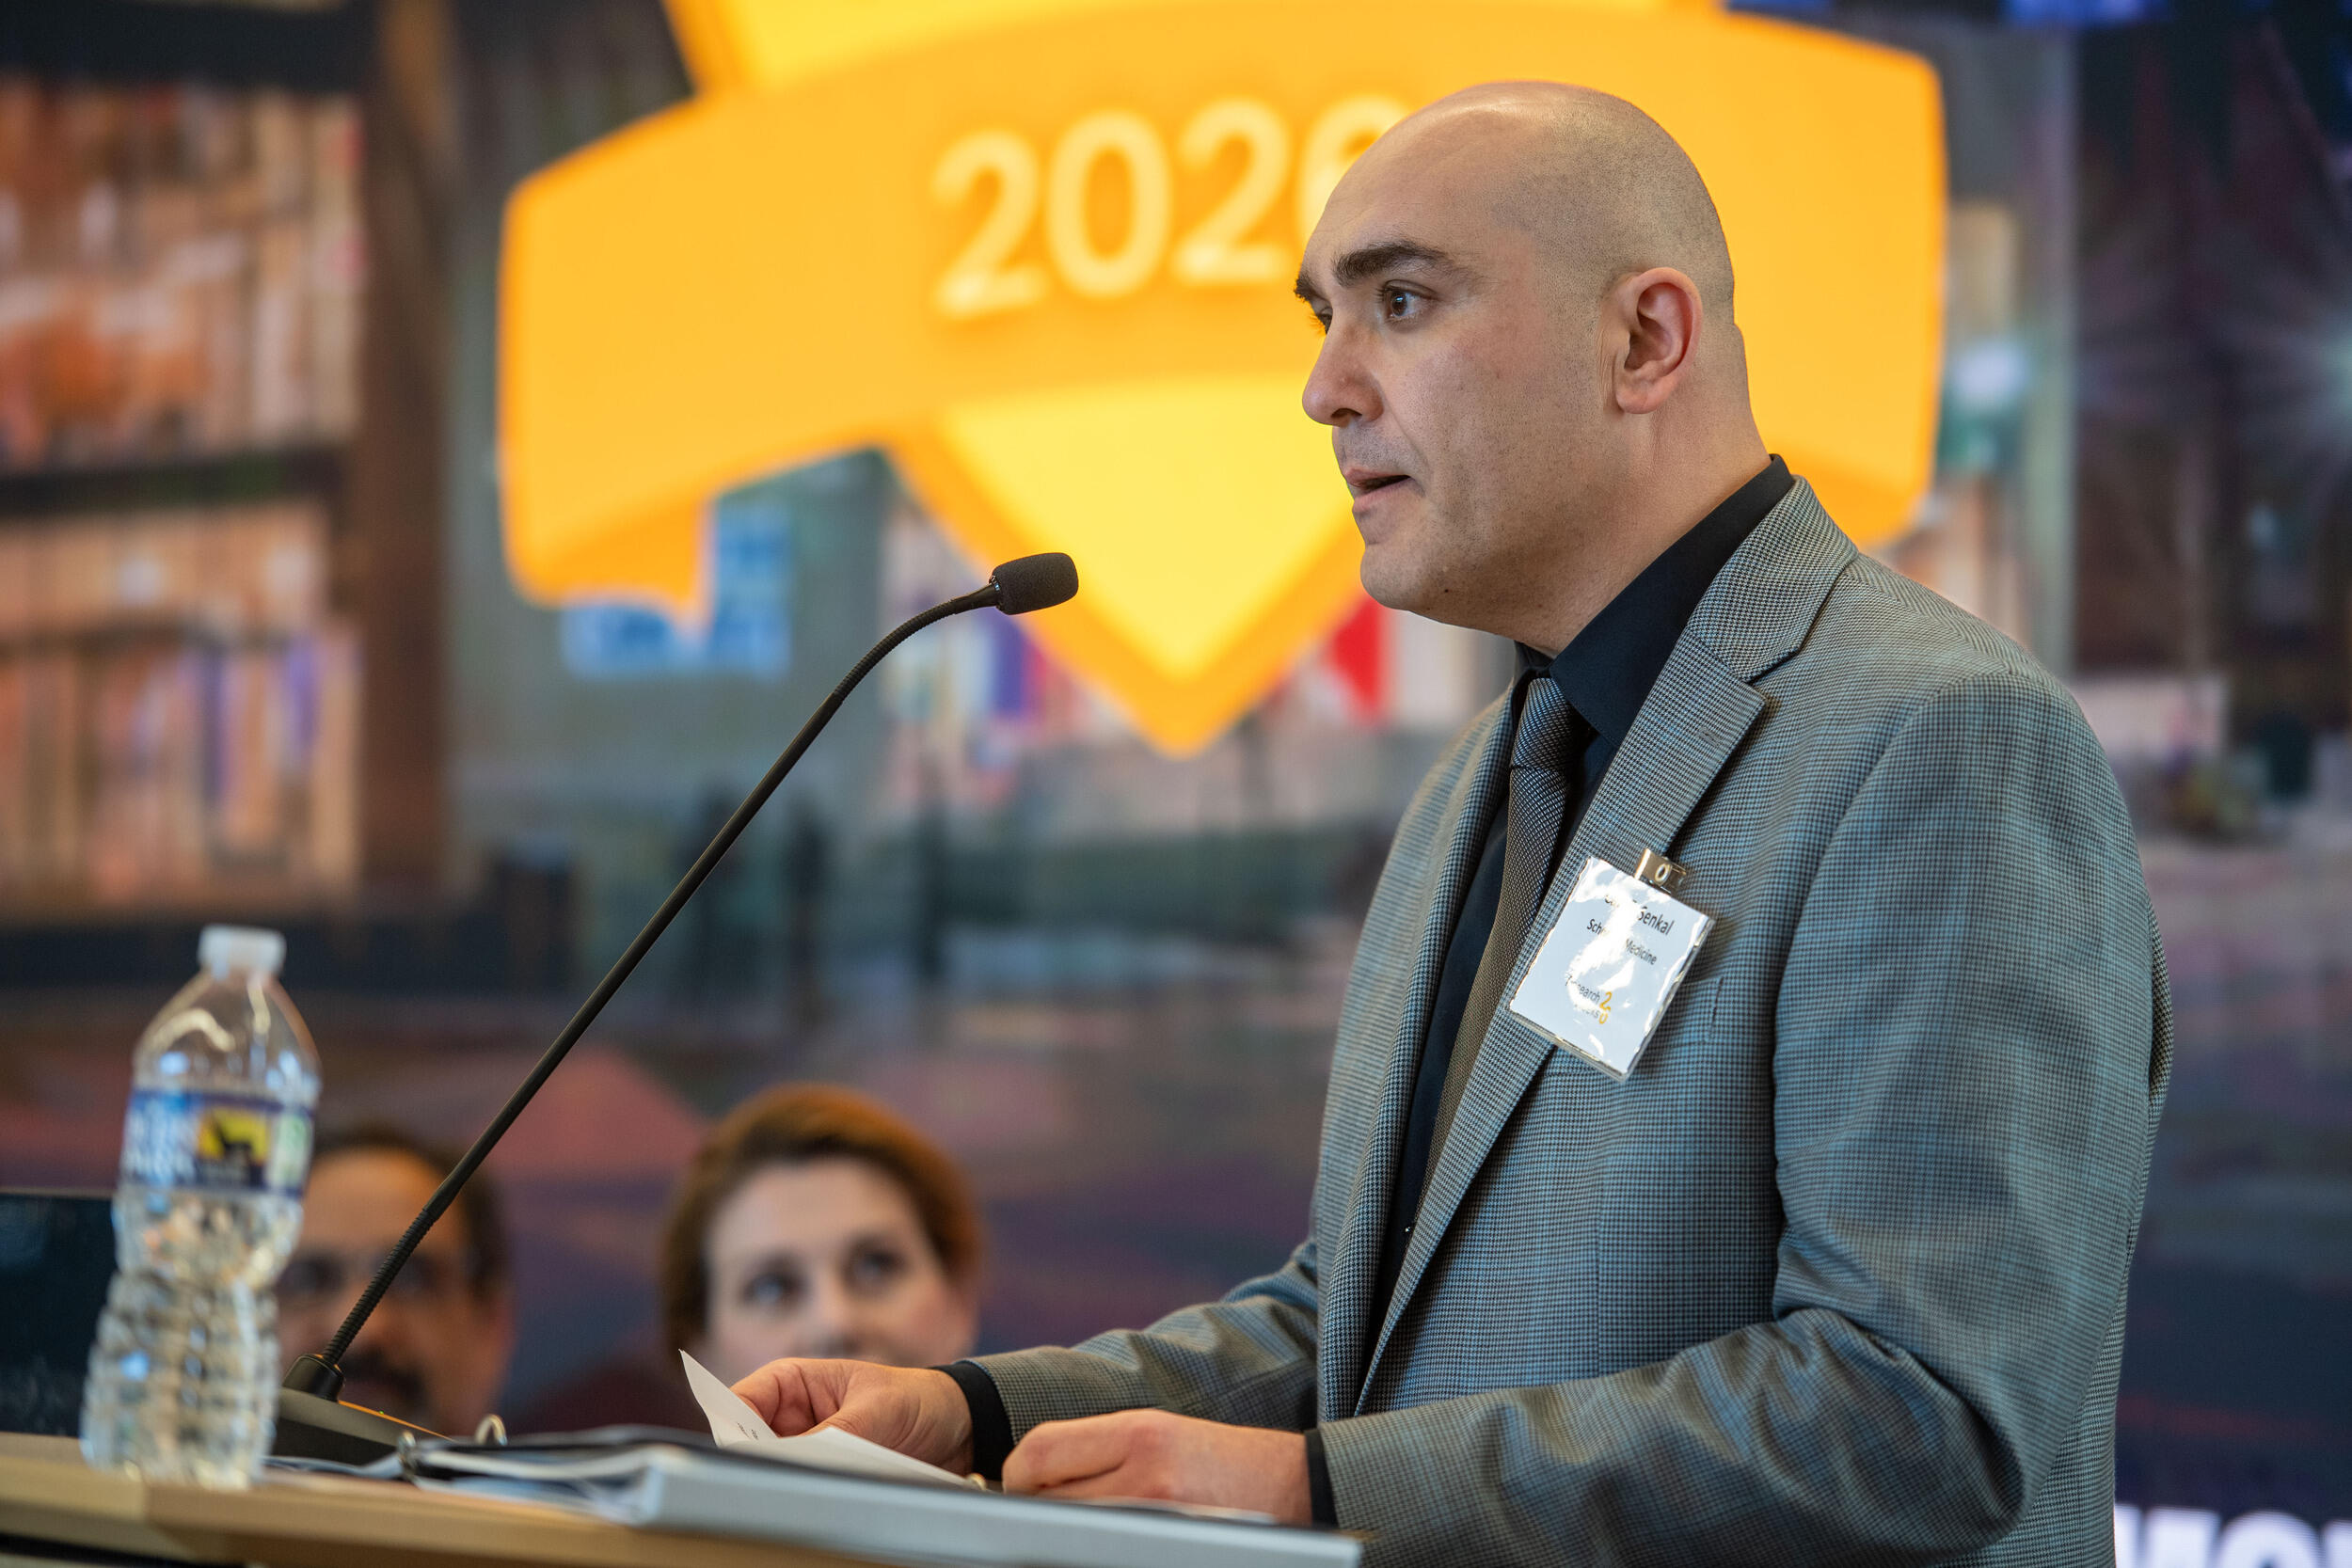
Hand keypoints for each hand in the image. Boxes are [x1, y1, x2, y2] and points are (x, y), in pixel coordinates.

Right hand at [732, 1359, 974, 1473]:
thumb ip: (831, 1433)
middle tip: (779, 1475)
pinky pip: (803, 1490)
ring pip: (773, 1472)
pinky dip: (810, 1495)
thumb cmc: (916, 1399)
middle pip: (748, 1445)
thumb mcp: (875, 1412)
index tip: (739, 1453)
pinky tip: (826, 1496)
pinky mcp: (823, 1477)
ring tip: (815, 1482)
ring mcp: (805, 1449)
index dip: (731, 1429)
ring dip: (789, 1480)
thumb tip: (795, 1456)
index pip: (739, 1403)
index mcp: (792, 1382)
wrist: (958, 1427)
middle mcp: (791, 1417)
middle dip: (759, 1462)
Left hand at [1003, 1410, 1309, 1523]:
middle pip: (1044, 1498)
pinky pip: (1098, 1548)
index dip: (1017, 1474)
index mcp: (1142, 1432)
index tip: (1022, 1485)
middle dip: (1035, 1509)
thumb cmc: (1223, 1462)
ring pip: (1067, 1530)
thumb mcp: (1162, 1434)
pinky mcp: (1169, 1543)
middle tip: (1044, 1513)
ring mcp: (1157, 1517)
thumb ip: (1099, 1448)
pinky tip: (1105, 1541)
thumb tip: (1025, 1473)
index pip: (1039, 1451)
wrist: (1298, 1489)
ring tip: (1080, 1527)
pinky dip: (1090, 1546)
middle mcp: (1146, 1473)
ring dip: (1061, 1531)